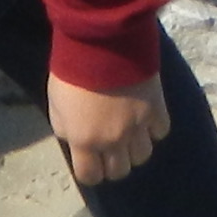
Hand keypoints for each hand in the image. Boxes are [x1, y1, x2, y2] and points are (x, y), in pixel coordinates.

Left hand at [47, 72, 169, 186]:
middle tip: (111, 148)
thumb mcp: (56, 104)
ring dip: (135, 148)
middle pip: (120, 171)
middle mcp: (113, 141)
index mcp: (84, 141)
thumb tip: (76, 141)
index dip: (91, 171)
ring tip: (130, 133)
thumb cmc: (71, 70)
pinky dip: (154, 128)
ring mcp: (137, 126)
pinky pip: (160, 131)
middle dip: (113, 162)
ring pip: (142, 156)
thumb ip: (66, 129)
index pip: (91, 176)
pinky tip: (145, 116)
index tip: (91, 162)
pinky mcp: (156, 108)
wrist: (100, 39)